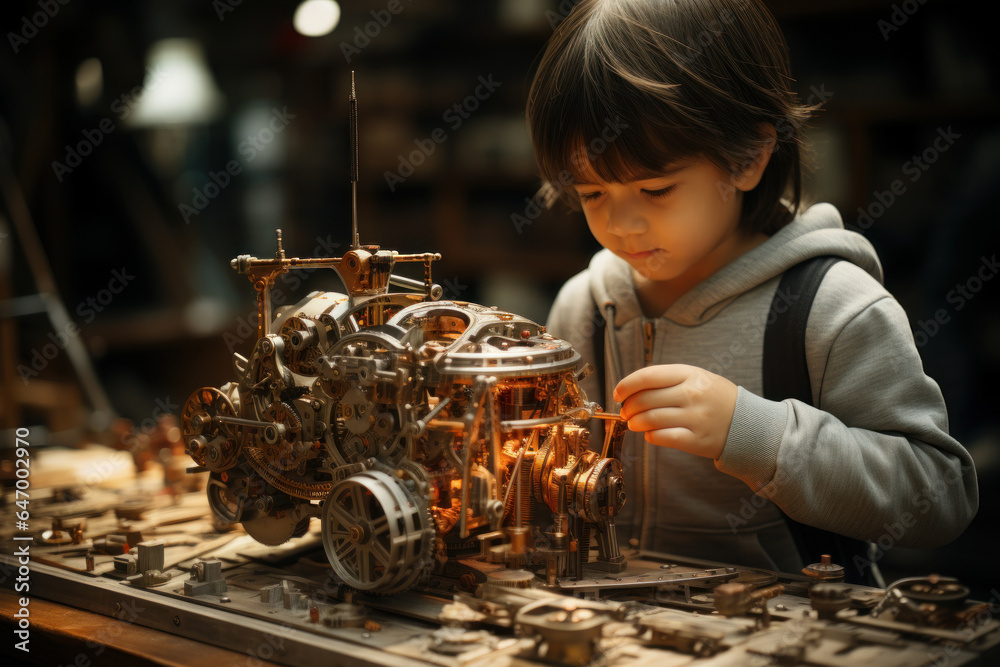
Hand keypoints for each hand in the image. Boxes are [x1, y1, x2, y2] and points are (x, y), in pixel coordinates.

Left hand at [613, 364, 737, 459]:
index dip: (626, 385)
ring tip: (634, 423)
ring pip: (650, 419)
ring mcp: (695, 418)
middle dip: (628, 407)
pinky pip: (663, 437)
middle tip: (625, 411)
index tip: (618, 393)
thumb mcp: (697, 378)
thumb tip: (632, 390)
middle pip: (645, 399)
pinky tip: (650, 434)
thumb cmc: (716, 398)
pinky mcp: (696, 440)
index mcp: (690, 374)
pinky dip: (650, 436)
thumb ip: (667, 380)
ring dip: (636, 422)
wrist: (748, 423)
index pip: (648, 376)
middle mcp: (692, 395)